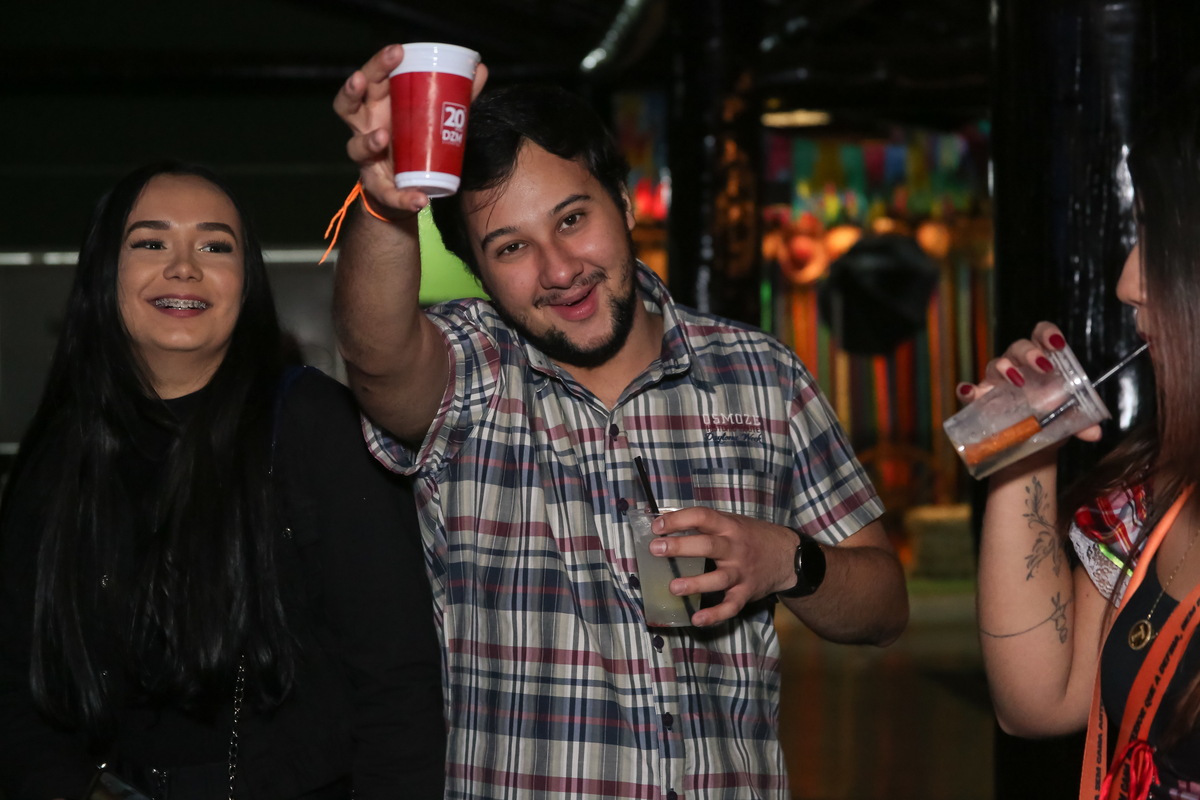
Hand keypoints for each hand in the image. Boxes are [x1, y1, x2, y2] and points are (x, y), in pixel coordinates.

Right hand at [333, 45, 488, 216]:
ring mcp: (366, 157)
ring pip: (355, 146)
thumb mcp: (432, 115)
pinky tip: (419, 200)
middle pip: (348, 104)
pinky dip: (403, 198)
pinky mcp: (377, 186)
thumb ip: (456, 94)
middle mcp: (365, 127)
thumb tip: (481, 69)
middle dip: (353, 89)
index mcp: (377, 105)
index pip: (369, 79)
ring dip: (367, 141)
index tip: (396, 51)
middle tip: (361, 79)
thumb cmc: (414, 139)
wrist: (407, 187)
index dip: (377, 64)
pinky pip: (386, 193)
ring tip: (382, 138)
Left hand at [648, 507, 797, 625]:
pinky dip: (715, 614)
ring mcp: (741, 572)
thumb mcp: (733, 522)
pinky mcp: (746, 592)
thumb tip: (665, 523)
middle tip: (656, 549)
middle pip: (708, 546)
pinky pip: (731, 606)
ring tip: (673, 588)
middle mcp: (735, 548)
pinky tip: (697, 619)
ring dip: (696, 583)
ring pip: (718, 578)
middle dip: (681, 547)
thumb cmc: (752, 537)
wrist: (788, 556)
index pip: (703, 517)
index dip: (679, 519)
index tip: (657, 526)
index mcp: (729, 526)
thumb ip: (706, 524)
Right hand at [955, 321, 1101, 442]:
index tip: (1056, 343)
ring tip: (1017, 380)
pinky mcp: (980, 400)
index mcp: (1042, 362)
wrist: (1030, 446)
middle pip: (1018, 347)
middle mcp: (1018, 366)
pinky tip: (970, 392)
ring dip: (1005, 368)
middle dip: (1029, 353)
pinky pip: (970, 390)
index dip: (1047, 334)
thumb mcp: (1069, 420)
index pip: (1041, 336)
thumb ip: (1082, 422)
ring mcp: (996, 382)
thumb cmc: (1050, 420)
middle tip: (1043, 366)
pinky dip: (967, 389)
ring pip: (995, 364)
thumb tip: (1094, 432)